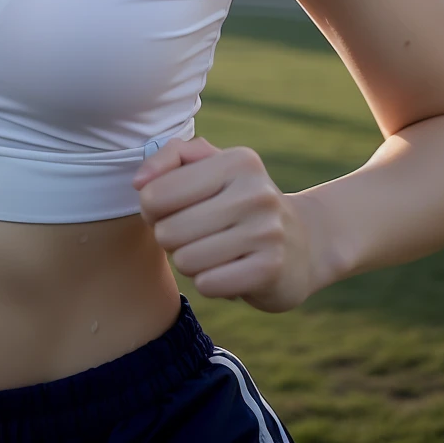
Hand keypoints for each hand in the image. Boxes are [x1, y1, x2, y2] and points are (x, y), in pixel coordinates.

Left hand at [134, 137, 314, 311]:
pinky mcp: (270, 270)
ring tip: (211, 251)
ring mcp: (266, 232)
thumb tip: (139, 183)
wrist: (305, 241)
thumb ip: (169, 158)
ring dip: (190, 262)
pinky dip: (209, 283)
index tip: (171, 210)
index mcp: (236, 161)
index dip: (151, 209)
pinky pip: (208, 285)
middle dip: (170, 238)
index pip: (156, 193)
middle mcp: (254, 192)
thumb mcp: (211, 165)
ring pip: (186, 261)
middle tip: (192, 234)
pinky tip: (228, 271)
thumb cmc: (238, 199)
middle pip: (168, 231)